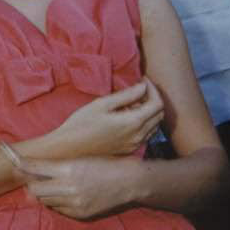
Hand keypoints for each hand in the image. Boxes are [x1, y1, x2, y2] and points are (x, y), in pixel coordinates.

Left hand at [19, 156, 140, 219]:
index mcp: (68, 169)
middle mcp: (69, 188)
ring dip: (43, 194)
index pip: (34, 168)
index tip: (13, 162)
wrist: (129, 182)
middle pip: (35, 190)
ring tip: (51, 185)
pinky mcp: (80, 215)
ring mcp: (74, 204)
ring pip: (46, 201)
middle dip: (30, 183)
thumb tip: (33, 170)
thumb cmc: (104, 164)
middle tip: (31, 177)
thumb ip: (56, 166)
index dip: (20, 165)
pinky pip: (59, 210)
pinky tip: (64, 195)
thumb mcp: (79, 159)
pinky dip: (57, 203)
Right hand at [45, 79, 163, 157]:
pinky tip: (128, 116)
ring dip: (149, 111)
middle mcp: (139, 136)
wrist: (70, 147)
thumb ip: (126, 95)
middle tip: (139, 88)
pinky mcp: (129, 149)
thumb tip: (143, 87)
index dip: (153, 89)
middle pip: (159, 115)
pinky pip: (146, 134)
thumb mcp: (102, 104)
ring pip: (154, 125)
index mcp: (133, 122)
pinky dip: (144, 122)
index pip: (157, 104)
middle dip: (153, 98)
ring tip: (133, 101)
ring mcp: (135, 145)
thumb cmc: (82, 123)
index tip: (142, 79)